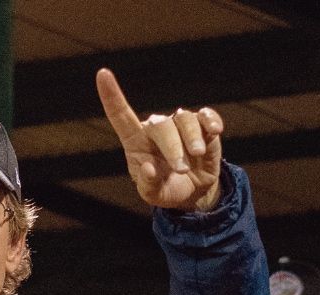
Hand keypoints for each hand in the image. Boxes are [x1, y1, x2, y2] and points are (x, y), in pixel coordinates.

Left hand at [95, 68, 223, 212]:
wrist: (194, 192)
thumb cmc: (166, 189)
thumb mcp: (153, 195)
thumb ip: (148, 184)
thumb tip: (148, 169)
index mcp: (136, 141)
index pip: (120, 115)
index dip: (111, 95)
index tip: (103, 74)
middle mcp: (156, 129)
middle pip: (161, 124)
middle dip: (172, 147)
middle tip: (181, 169)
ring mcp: (179, 125)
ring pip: (184, 118)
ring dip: (192, 138)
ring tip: (197, 155)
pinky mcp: (202, 126)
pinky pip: (206, 116)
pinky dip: (211, 120)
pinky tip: (215, 130)